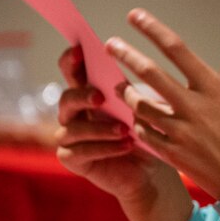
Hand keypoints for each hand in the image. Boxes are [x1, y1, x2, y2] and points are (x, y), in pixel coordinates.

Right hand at [55, 45, 191, 220]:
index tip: (80, 51)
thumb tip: (145, 64)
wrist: (153, 170)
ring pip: (70, 128)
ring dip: (98, 128)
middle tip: (101, 96)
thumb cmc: (150, 132)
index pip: (72, 72)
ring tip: (124, 129)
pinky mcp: (74, 160)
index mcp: (90, 93)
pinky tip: (125, 145)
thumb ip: (139, 88)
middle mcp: (75, 113)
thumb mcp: (148, 107)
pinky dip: (103, 147)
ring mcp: (70, 138)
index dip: (71, 61)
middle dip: (81, 95)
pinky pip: (79, 152)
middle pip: (66, 98)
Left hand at [104, 9, 219, 201]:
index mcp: (215, 89)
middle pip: (150, 74)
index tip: (136, 17)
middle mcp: (195, 107)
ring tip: (118, 86)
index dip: (154, 30)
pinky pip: (143, 133)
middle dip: (126, 55)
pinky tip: (135, 118)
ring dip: (125, 93)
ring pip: (140, 105)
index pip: (178, 50)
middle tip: (110, 44)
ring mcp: (181, 132)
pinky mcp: (172, 153)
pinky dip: (136, 123)